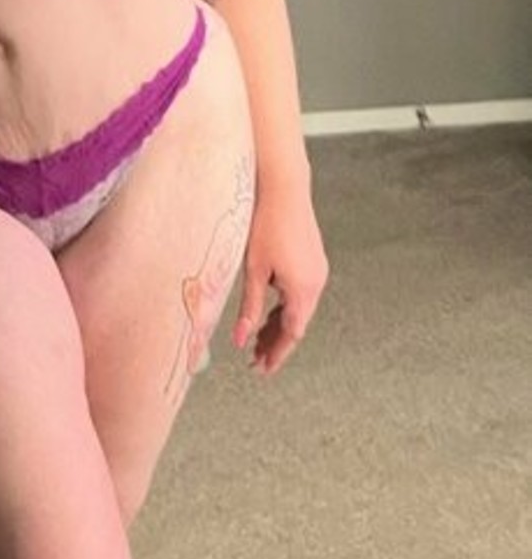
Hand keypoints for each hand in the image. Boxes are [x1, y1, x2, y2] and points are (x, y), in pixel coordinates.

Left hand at [231, 181, 328, 375]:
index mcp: (303, 290)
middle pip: (297, 324)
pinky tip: (268, 312)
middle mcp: (316, 284)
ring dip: (279, 326)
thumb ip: (249, 309)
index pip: (292, 334)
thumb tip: (240, 341)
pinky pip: (300, 294)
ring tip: (258, 341)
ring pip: (299, 310)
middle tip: (256, 361)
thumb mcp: (254, 271)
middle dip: (276, 343)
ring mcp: (317, 272)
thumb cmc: (266, 226)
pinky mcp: (313, 261)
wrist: (284, 189)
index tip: (262, 369)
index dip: (277, 354)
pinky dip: (285, 308)